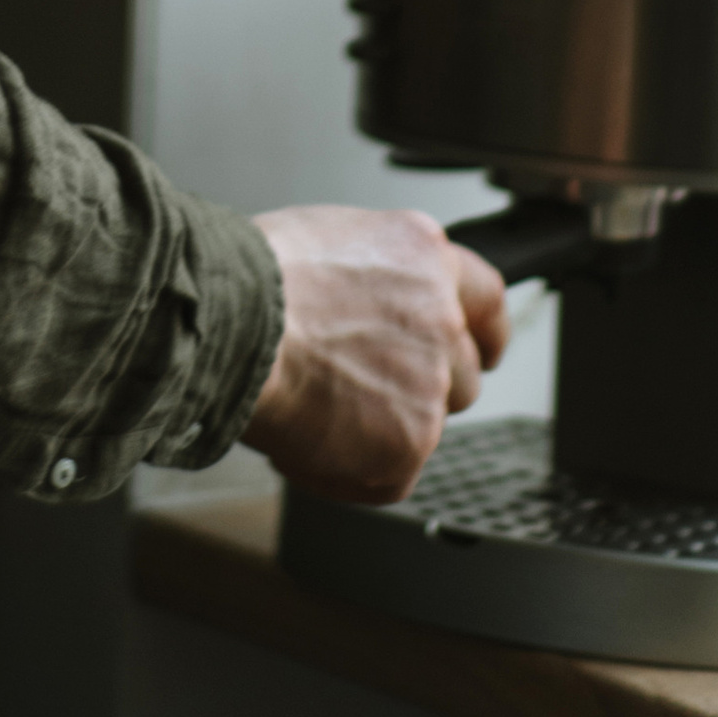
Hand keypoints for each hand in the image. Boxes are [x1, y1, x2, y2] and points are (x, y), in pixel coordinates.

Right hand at [241, 205, 509, 500]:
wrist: (231, 324)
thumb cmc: (252, 280)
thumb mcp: (327, 241)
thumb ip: (374, 276)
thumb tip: (365, 305)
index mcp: (422, 257)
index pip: (486, 297)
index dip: (486, 331)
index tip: (484, 350)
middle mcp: (440, 318)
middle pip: (462, 372)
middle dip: (422, 389)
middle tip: (364, 392)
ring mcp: (431, 383)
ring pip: (425, 425)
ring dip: (382, 429)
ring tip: (313, 411)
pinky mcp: (410, 442)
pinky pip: (388, 475)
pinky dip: (346, 471)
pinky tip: (302, 440)